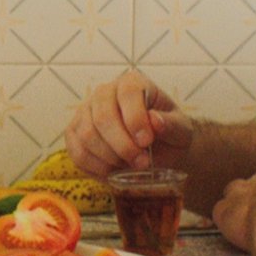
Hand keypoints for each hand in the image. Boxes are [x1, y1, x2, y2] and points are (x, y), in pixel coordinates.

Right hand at [65, 71, 193, 176]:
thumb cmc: (168, 135)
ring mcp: (84, 112)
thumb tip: (155, 120)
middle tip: (141, 163)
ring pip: (87, 136)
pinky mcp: (74, 133)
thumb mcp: (181, 130)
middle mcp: (104, 92)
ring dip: (110, 158)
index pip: (127, 93)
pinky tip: (113, 171)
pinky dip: (96, 167)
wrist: (157, 150)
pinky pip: (77, 152)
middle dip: (122, 146)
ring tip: (130, 167)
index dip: (135, 119)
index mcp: (132, 83)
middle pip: (103, 117)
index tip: (147, 142)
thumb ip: (172, 125)